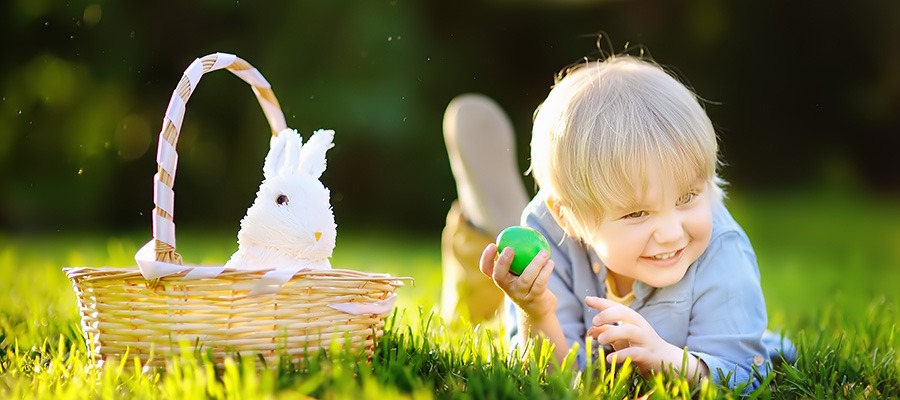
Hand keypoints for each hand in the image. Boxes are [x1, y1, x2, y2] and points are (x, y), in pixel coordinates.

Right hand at [479, 243, 556, 321]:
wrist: (537, 311)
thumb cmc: (528, 285)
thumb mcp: (519, 272)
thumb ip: (518, 258)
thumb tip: (522, 232)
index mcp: (501, 279)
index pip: (487, 270)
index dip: (486, 258)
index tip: (493, 245)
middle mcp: (507, 288)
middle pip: (499, 276)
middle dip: (502, 262)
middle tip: (509, 249)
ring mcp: (520, 294)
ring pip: (526, 278)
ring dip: (535, 264)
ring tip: (543, 252)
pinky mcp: (534, 298)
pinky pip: (540, 283)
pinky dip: (546, 271)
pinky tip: (551, 262)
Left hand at [585, 296, 704, 378]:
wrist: (666, 360)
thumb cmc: (641, 346)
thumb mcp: (623, 338)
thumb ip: (607, 332)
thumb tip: (589, 330)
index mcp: (633, 320)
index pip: (617, 307)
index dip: (602, 303)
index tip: (587, 300)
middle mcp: (640, 326)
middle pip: (625, 313)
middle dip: (608, 314)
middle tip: (594, 321)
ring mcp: (645, 340)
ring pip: (630, 331)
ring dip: (612, 333)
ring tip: (599, 340)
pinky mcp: (648, 355)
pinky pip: (634, 353)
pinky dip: (620, 355)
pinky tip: (609, 358)